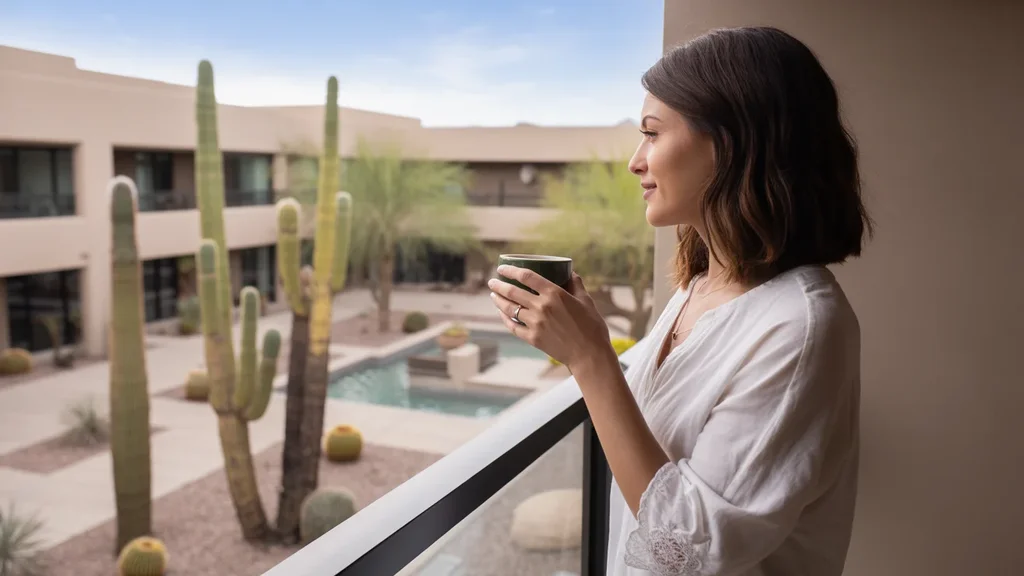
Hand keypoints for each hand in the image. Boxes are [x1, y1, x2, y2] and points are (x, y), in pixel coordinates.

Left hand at [487, 265, 612, 370]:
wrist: (589, 354)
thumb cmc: (591, 326)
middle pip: (513, 292)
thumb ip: (576, 284)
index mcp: (554, 293)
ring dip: (499, 300)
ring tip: (493, 295)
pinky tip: (502, 313)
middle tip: (492, 281)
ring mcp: (535, 323)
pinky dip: (505, 318)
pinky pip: (513, 326)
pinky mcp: (533, 338)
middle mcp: (541, 306)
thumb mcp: (586, 300)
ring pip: (510, 308)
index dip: (511, 270)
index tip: (503, 268)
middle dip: (499, 285)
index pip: (527, 276)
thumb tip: (569, 272)